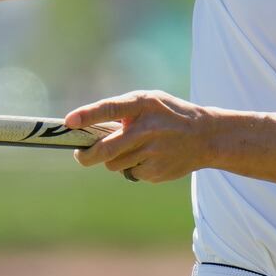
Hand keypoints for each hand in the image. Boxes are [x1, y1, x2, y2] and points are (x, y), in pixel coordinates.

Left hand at [64, 90, 214, 182]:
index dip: (87, 115)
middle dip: (86, 156)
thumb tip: (90, 129)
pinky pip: (131, 173)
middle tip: (80, 155)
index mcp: (143, 104)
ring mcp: (152, 152)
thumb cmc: (170, 115)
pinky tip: (150, 158)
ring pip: (114, 164)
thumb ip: (124, 110)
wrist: (206, 136)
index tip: (68, 121)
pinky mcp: (156, 172)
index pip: (110, 109)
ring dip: (114, 159)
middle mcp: (147, 129)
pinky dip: (133, 167)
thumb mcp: (151, 101)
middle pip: (105, 149)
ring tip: (132, 149)